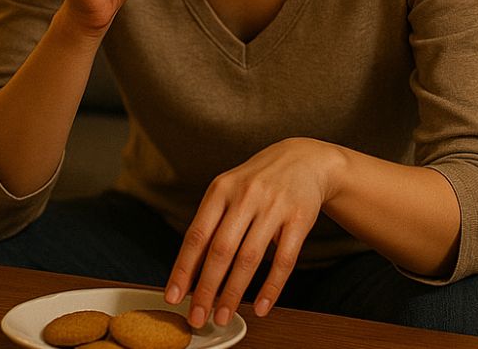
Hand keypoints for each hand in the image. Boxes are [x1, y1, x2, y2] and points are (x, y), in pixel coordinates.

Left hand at [164, 138, 339, 327]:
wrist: (303, 159)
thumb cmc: (257, 182)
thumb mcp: (229, 191)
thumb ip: (211, 225)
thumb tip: (190, 272)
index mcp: (221, 189)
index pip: (197, 235)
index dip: (184, 269)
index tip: (173, 296)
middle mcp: (246, 196)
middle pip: (221, 250)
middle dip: (206, 289)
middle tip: (198, 317)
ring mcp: (274, 207)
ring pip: (249, 258)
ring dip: (234, 292)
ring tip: (223, 316)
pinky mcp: (299, 219)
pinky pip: (284, 260)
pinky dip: (271, 288)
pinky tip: (260, 306)